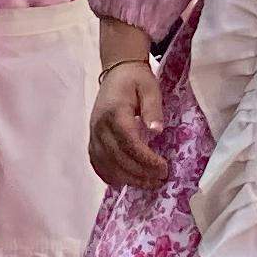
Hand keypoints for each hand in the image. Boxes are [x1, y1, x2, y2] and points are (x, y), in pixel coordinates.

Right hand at [88, 59, 166, 188]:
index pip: (128, 143)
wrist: (117, 71)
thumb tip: (156, 131)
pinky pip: (97, 164)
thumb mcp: (150, 88)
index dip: (146, 160)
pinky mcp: (92, 139)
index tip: (163, 168)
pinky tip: (126, 181)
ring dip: (128, 179)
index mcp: (115, 113)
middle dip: (140, 173)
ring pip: (107, 165)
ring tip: (149, 184)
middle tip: (161, 180)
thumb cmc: (136, 80)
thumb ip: (152, 109)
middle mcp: (100, 126)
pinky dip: (111, 176)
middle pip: (118, 158)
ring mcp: (94, 134)